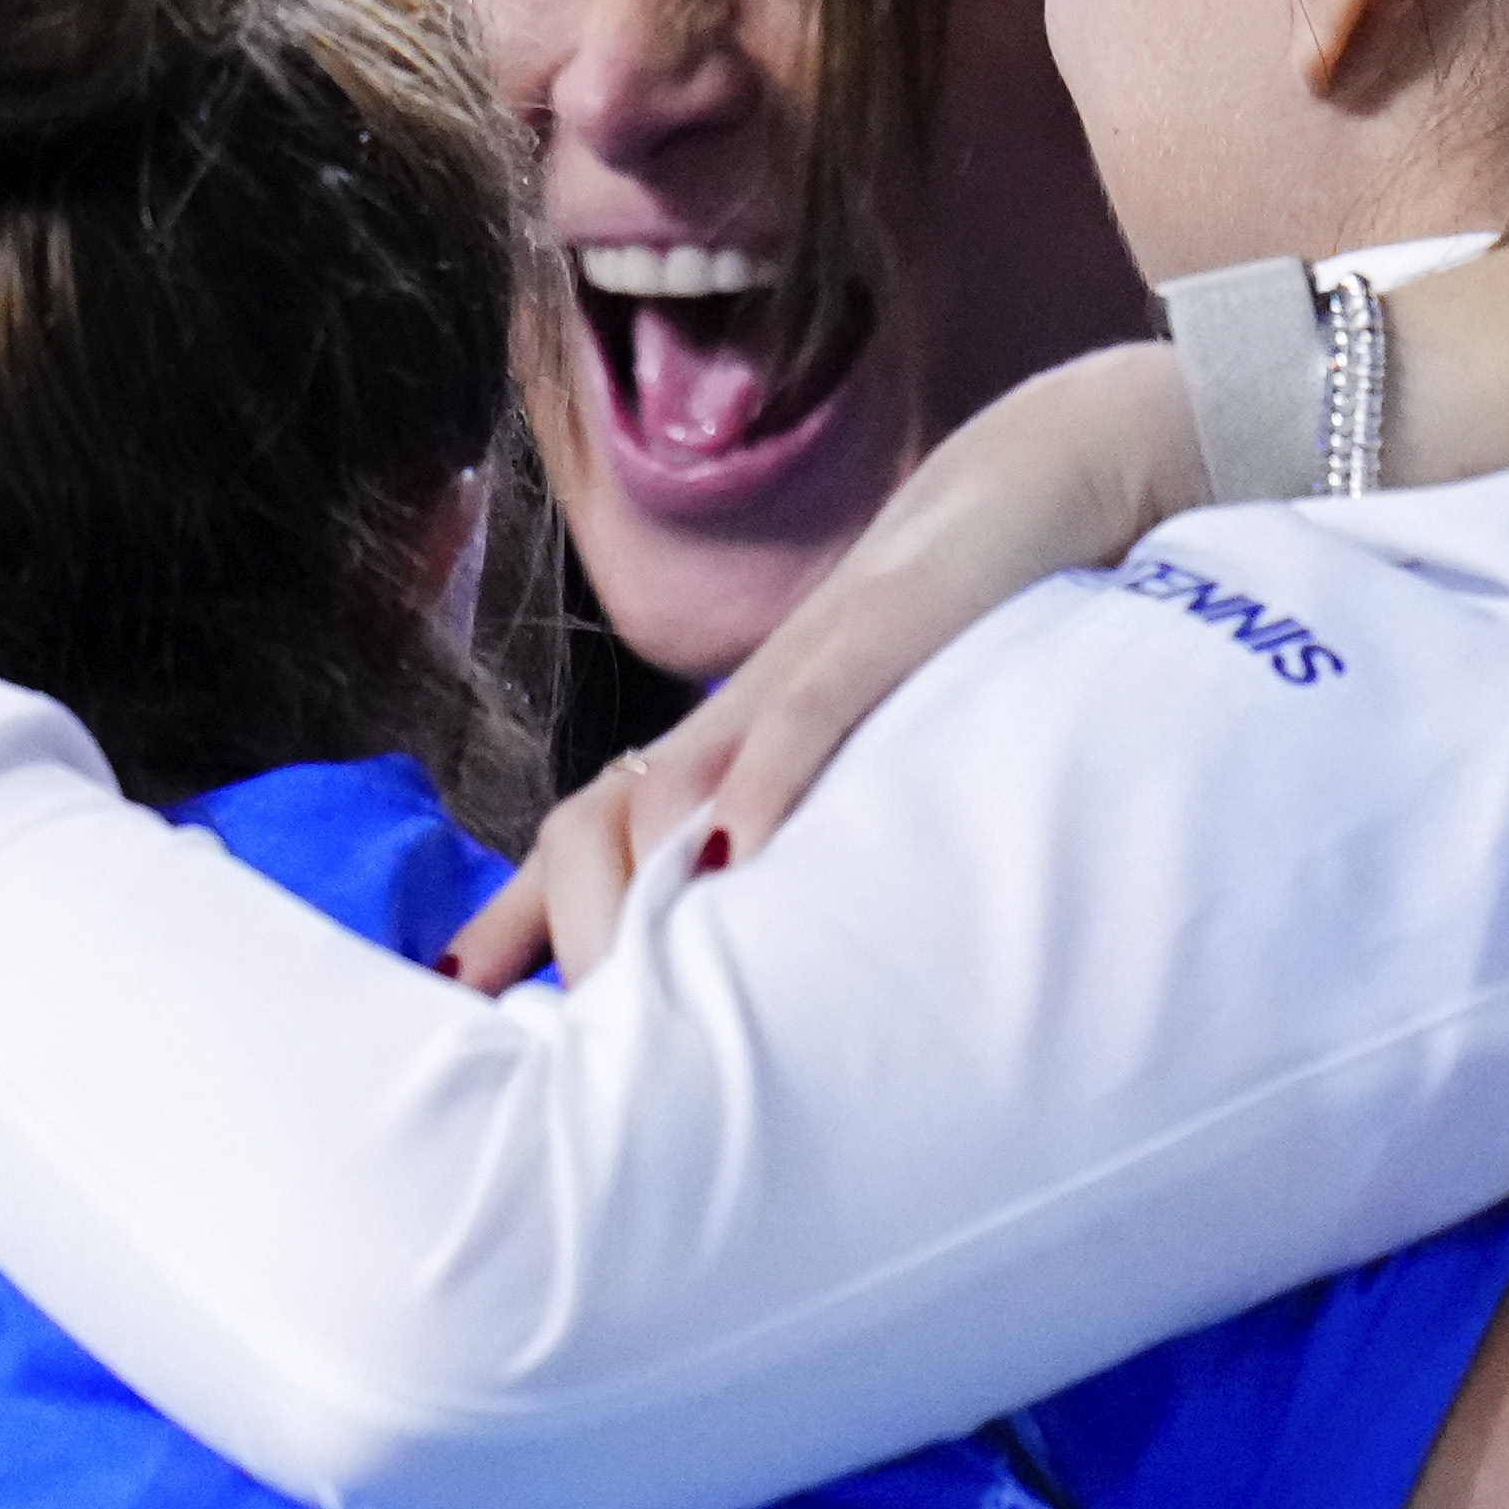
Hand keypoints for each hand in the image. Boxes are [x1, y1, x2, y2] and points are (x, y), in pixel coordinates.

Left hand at [447, 346, 1196, 986]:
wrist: (1048, 471)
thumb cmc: (971, 619)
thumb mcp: (889, 742)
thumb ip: (833, 819)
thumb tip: (785, 919)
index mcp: (738, 738)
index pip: (598, 829)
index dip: (523, 915)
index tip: (461, 995)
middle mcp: (742, 709)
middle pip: (598, 817)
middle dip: (553, 924)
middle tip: (533, 1037)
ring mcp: (805, 669)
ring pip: (675, 784)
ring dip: (636, 888)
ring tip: (614, 994)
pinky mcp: (885, 632)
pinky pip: (806, 712)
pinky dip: (764, 785)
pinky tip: (739, 856)